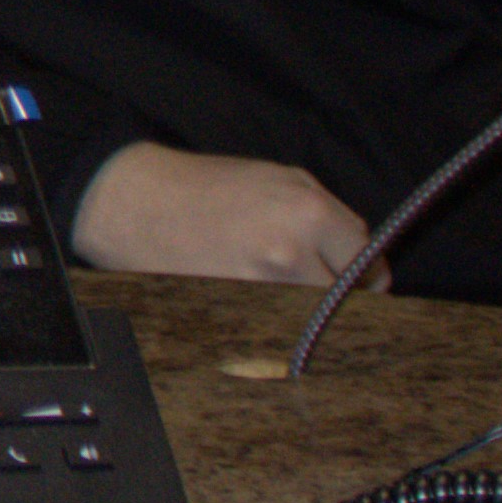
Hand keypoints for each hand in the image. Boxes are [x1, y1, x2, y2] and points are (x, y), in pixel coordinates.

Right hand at [67, 142, 381, 287]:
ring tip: (280, 293)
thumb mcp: (276, 179)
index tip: (356, 282)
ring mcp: (263, 284)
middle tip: (316, 289)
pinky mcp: (236, 307)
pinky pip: (278, 323)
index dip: (363, 272)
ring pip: (313, 314)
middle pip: (345, 293)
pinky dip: (276, 318)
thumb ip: (323, 215)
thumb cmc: (205, 185)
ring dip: (305, 309)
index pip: (366, 259)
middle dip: (337, 294)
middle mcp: (292, 250)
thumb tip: (356, 254)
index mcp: (308, 211)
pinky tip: (256, 299)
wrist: (135, 201)